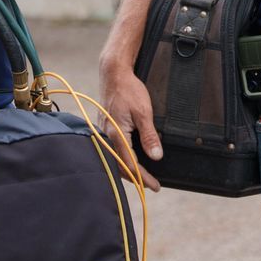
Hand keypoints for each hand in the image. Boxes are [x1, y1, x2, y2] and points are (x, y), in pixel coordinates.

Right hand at [99, 59, 163, 176]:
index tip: (155, 186)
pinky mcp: (104, 128)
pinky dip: (122, 158)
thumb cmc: (128, 90)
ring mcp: (103, 132)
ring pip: (115, 158)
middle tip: (151, 184)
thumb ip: (149, 136)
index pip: (131, 164)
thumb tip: (156, 156)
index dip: (144, 177)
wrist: (113, 74)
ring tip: (142, 175)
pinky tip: (130, 159)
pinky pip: (112, 149)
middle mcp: (107, 136)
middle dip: (136, 177)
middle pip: (120, 165)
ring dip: (128, 168)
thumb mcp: (144, 112)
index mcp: (116, 134)